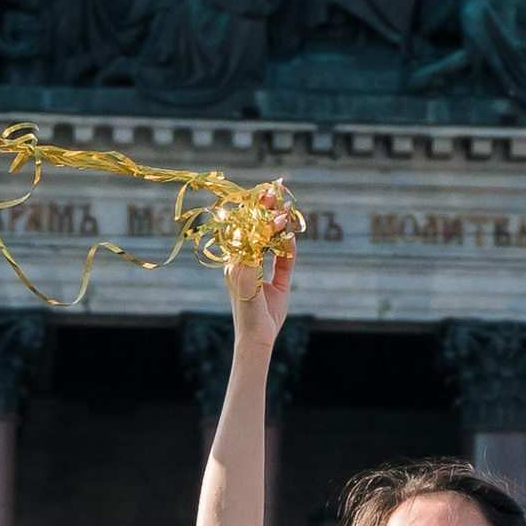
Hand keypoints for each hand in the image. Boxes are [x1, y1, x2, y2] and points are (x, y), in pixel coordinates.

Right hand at [225, 193, 294, 352]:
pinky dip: (270, 232)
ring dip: (268, 212)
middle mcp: (235, 262)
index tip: (275, 191)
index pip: (250, 229)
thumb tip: (291, 239)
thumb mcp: (280, 284)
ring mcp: (237, 267)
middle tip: (278, 185)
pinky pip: (257, 246)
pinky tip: (283, 221)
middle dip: (263, 203)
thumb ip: (284, 262)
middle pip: (247, 225)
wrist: (257, 340)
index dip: (262, 210)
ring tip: (281, 196)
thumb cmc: (266, 316)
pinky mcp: (242, 274)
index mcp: (240, 263)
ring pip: (252, 231)